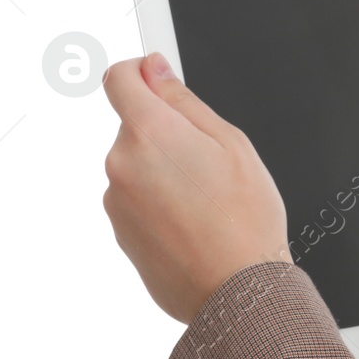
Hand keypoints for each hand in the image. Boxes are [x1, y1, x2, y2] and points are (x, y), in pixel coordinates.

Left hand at [102, 52, 289, 322]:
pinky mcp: (118, 230)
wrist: (234, 288)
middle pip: (134, 125)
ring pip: (137, 163)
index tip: (157, 75)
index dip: (140, 71)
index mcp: (150, 133)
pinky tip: (193, 218)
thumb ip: (185, 100)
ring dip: (162, 168)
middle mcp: (121, 163)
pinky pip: (136, 198)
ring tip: (205, 195)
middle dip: (165, 130)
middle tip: (208, 155)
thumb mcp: (231, 142)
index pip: (119, 78)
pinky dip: (158, 200)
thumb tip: (156, 70)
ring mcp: (115, 200)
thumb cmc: (243, 219)